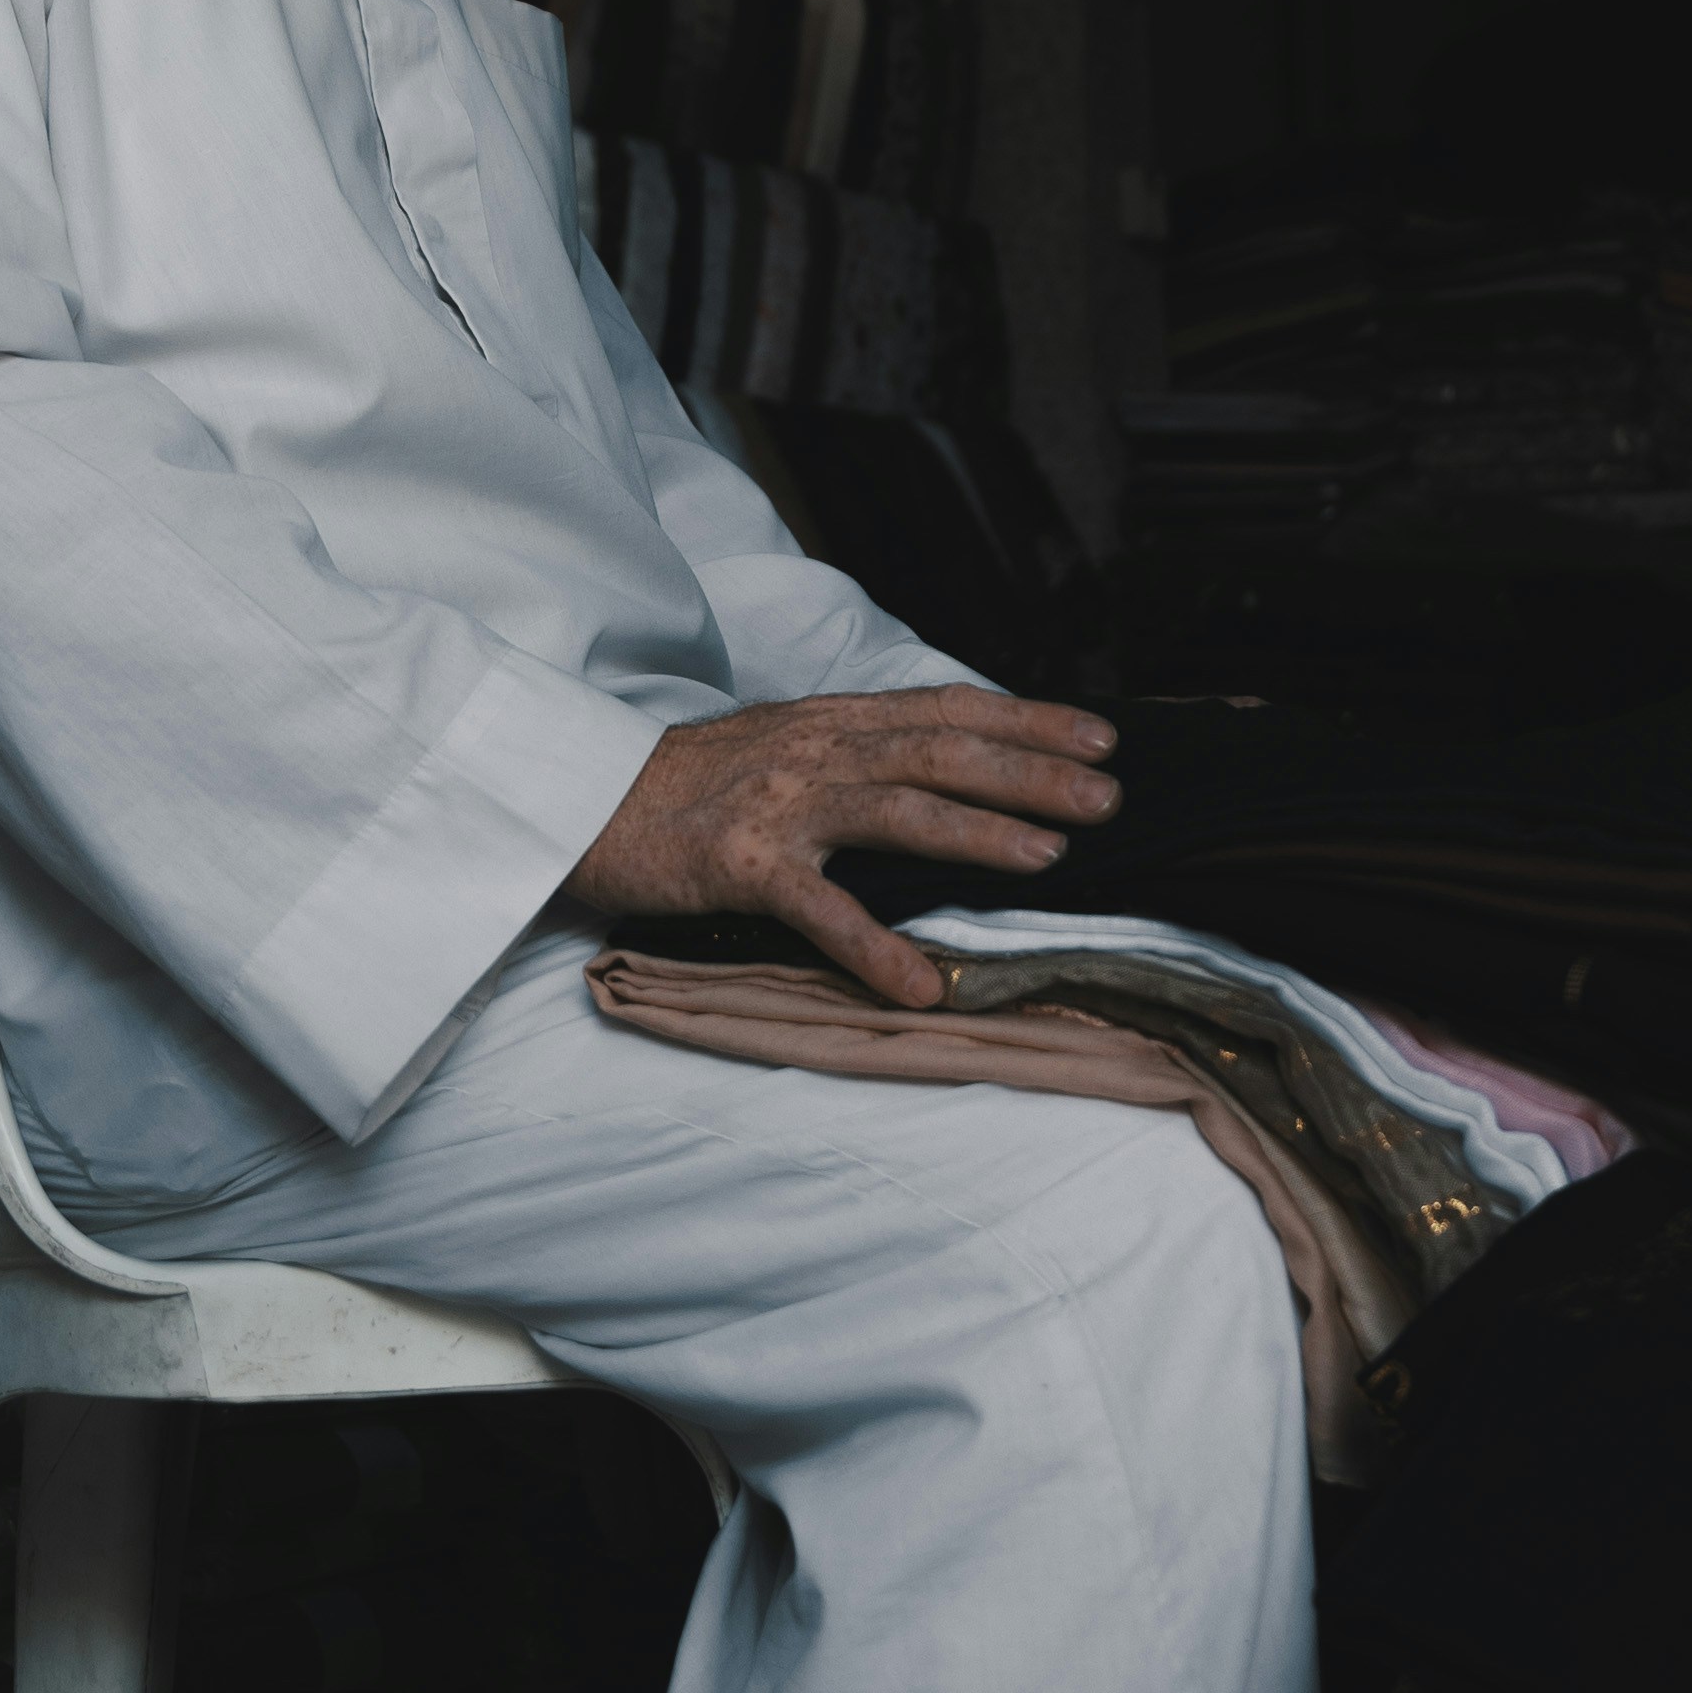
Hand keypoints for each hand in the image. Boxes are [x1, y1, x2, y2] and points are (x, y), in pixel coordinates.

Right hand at [573, 688, 1120, 1007]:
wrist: (583, 800)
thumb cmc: (691, 784)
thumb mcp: (784, 745)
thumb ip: (859, 752)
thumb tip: (949, 770)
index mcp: (832, 721)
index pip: (948, 707)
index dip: (1029, 719)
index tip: (1101, 736)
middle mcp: (816, 750)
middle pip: (941, 752)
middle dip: (1032, 772)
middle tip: (1108, 797)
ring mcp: (779, 804)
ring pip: (898, 811)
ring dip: (980, 832)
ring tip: (1050, 858)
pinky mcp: (739, 863)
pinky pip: (819, 909)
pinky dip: (872, 949)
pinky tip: (921, 985)